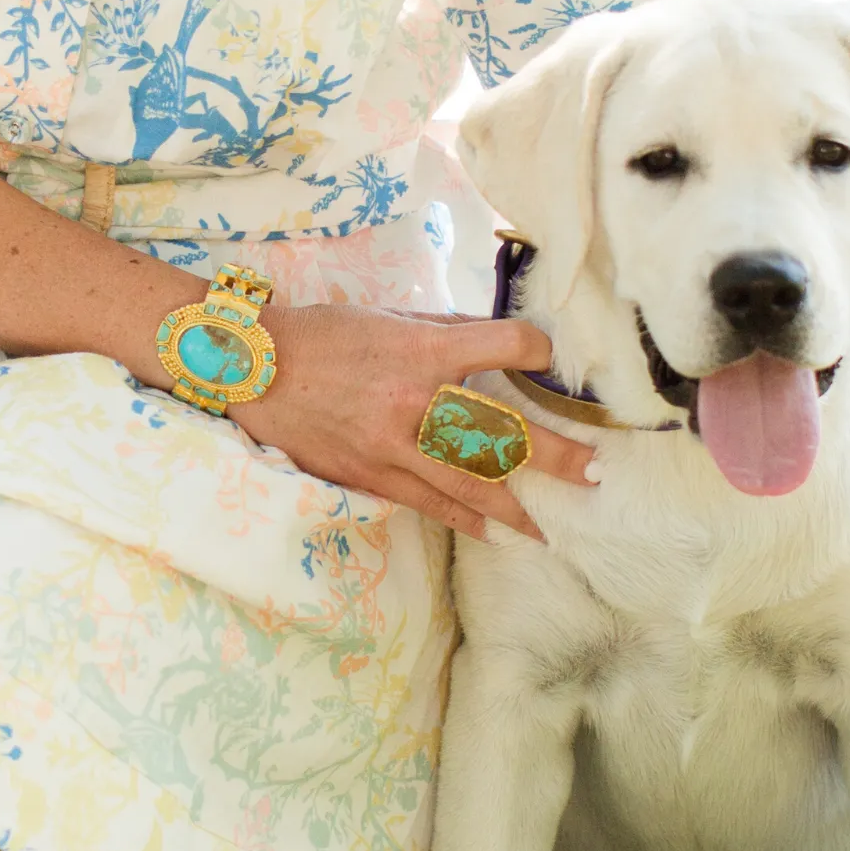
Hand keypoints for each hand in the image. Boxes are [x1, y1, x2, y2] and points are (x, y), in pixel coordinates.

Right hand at [229, 304, 595, 540]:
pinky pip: (428, 503)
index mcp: (424, 350)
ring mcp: (394, 445)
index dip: (538, 351)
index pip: (504, 347)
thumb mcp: (391, 318)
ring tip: (550, 527)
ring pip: (470, 482)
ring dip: (516, 507)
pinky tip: (492, 532)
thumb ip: (448, 331)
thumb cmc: (326, 335)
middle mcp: (416, 401)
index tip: (553, 359)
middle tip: (593, 471)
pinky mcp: (372, 474)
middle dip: (553, 454)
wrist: (256, 370)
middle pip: (500, 432)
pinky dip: (464, 519)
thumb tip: (498, 341)